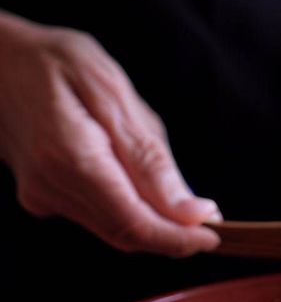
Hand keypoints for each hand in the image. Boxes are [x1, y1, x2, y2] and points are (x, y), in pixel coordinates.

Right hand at [0, 12, 221, 255]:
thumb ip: (150, 157)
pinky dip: (132, 210)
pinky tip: (142, 184)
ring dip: (156, 223)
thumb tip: (192, 210)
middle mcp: (53, 189)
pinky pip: (100, 216)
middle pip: (128, 235)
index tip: (213, 235)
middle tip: (207, 220)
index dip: (179, 239)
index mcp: (72, 159)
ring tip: (178, 197)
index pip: (136, 224)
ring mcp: (45, 197)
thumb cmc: (53, 62)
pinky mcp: (45, 197)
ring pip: (116, 230)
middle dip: (174, 235)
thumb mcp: (112, 92)